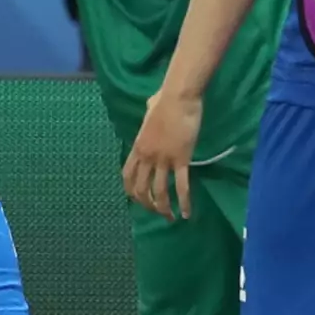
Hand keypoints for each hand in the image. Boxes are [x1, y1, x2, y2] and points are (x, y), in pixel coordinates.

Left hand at [125, 83, 204, 216]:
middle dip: (148, 205)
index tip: (139, 199)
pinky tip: (187, 213)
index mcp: (137, 147)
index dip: (131, 191)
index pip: (127, 175)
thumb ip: (149, 114)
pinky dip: (185, 202)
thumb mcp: (150, 108)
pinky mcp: (181, 159)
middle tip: (157, 211)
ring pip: (160, 191)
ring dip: (163, 208)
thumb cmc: (166, 99)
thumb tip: (153, 106)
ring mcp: (163, 159)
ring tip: (170, 217)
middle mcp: (147, 157)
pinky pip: (182, 186)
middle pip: (141, 189)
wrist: (179, 97)